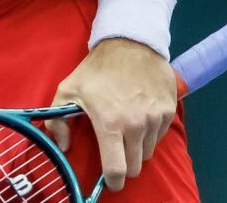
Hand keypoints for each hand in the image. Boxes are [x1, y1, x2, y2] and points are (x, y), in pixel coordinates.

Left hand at [44, 37, 176, 190]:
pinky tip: (139, 117)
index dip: (112, 182)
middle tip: (115, 152)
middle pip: (135, 166)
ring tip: (125, 130)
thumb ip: (58, 121)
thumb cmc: (96, 69)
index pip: (116, 169)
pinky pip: (160, 135)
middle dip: (124, 164)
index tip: (109, 182)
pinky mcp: (169, 110)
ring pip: (148, 151)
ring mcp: (155, 118)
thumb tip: (62, 147)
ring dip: (137, 147)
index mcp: (110, 123)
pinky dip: (150, 133)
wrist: (129, 43)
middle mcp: (136, 125)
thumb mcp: (67, 90)